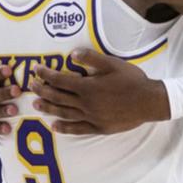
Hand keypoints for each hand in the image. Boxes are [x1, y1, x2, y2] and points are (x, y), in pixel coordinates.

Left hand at [30, 48, 170, 134]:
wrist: (151, 102)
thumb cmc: (132, 80)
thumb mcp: (112, 64)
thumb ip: (91, 58)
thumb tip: (71, 54)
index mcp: (88, 87)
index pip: (60, 80)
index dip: (46, 74)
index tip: (35, 69)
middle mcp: (86, 103)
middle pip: (58, 97)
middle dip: (42, 90)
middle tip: (31, 86)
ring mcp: (92, 117)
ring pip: (64, 113)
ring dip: (48, 108)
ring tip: (36, 105)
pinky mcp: (98, 127)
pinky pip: (78, 129)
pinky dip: (64, 128)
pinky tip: (54, 126)